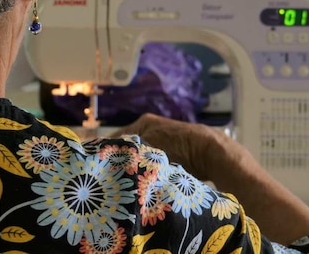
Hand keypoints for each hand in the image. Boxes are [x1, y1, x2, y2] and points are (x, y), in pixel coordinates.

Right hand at [112, 113, 248, 182]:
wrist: (211, 152)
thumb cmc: (179, 148)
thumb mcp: (149, 149)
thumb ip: (128, 154)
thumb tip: (108, 159)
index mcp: (142, 123)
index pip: (114, 140)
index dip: (106, 154)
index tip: (96, 170)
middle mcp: (150, 129)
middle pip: (127, 150)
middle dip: (120, 163)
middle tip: (109, 181)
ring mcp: (162, 141)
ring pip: (140, 159)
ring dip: (135, 170)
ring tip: (123, 185)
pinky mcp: (172, 154)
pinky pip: (152, 164)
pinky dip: (147, 173)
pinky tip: (142, 184)